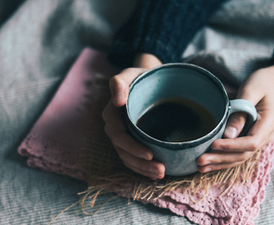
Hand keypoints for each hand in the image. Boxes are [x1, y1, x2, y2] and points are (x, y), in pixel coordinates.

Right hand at [102, 54, 164, 179]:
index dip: (132, 148)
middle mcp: (114, 127)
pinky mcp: (130, 140)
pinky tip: (154, 173)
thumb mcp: (131, 74)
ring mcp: (122, 135)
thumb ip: (120, 82)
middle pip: (123, 151)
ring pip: (128, 157)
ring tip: (160, 174)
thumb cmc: (140, 77)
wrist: (146, 81)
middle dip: (140, 164)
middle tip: (161, 170)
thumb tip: (117, 100)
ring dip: (142, 169)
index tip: (150, 155)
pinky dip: (142, 167)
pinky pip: (132, 157)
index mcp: (112, 114)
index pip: (119, 136)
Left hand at [197, 63, 273, 172]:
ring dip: (219, 163)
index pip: (251, 142)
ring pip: (238, 158)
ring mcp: (256, 139)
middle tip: (200, 160)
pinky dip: (221, 160)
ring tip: (200, 167)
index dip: (232, 146)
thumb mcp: (251, 92)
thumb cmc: (261, 84)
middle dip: (220, 159)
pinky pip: (235, 153)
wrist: (271, 84)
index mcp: (268, 124)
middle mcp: (264, 136)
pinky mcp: (247, 139)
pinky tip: (208, 164)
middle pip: (242, 154)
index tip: (213, 145)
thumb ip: (241, 112)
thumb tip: (228, 135)